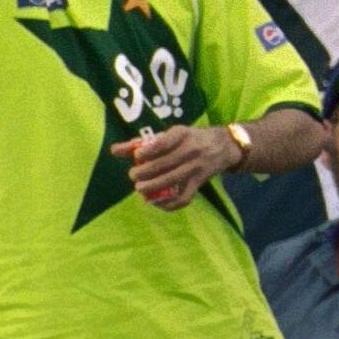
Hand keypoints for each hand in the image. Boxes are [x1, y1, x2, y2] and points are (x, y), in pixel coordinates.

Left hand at [117, 124, 241, 208]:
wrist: (224, 145)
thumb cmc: (190, 138)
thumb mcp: (171, 134)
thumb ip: (142, 143)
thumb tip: (114, 151)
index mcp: (182, 134)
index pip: (163, 143)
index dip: (148, 151)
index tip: (137, 156)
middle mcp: (190, 150)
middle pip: (164, 164)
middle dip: (144, 173)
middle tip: (133, 176)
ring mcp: (196, 167)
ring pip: (171, 181)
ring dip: (152, 188)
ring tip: (140, 189)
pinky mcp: (199, 182)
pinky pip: (184, 197)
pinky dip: (168, 204)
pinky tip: (155, 202)